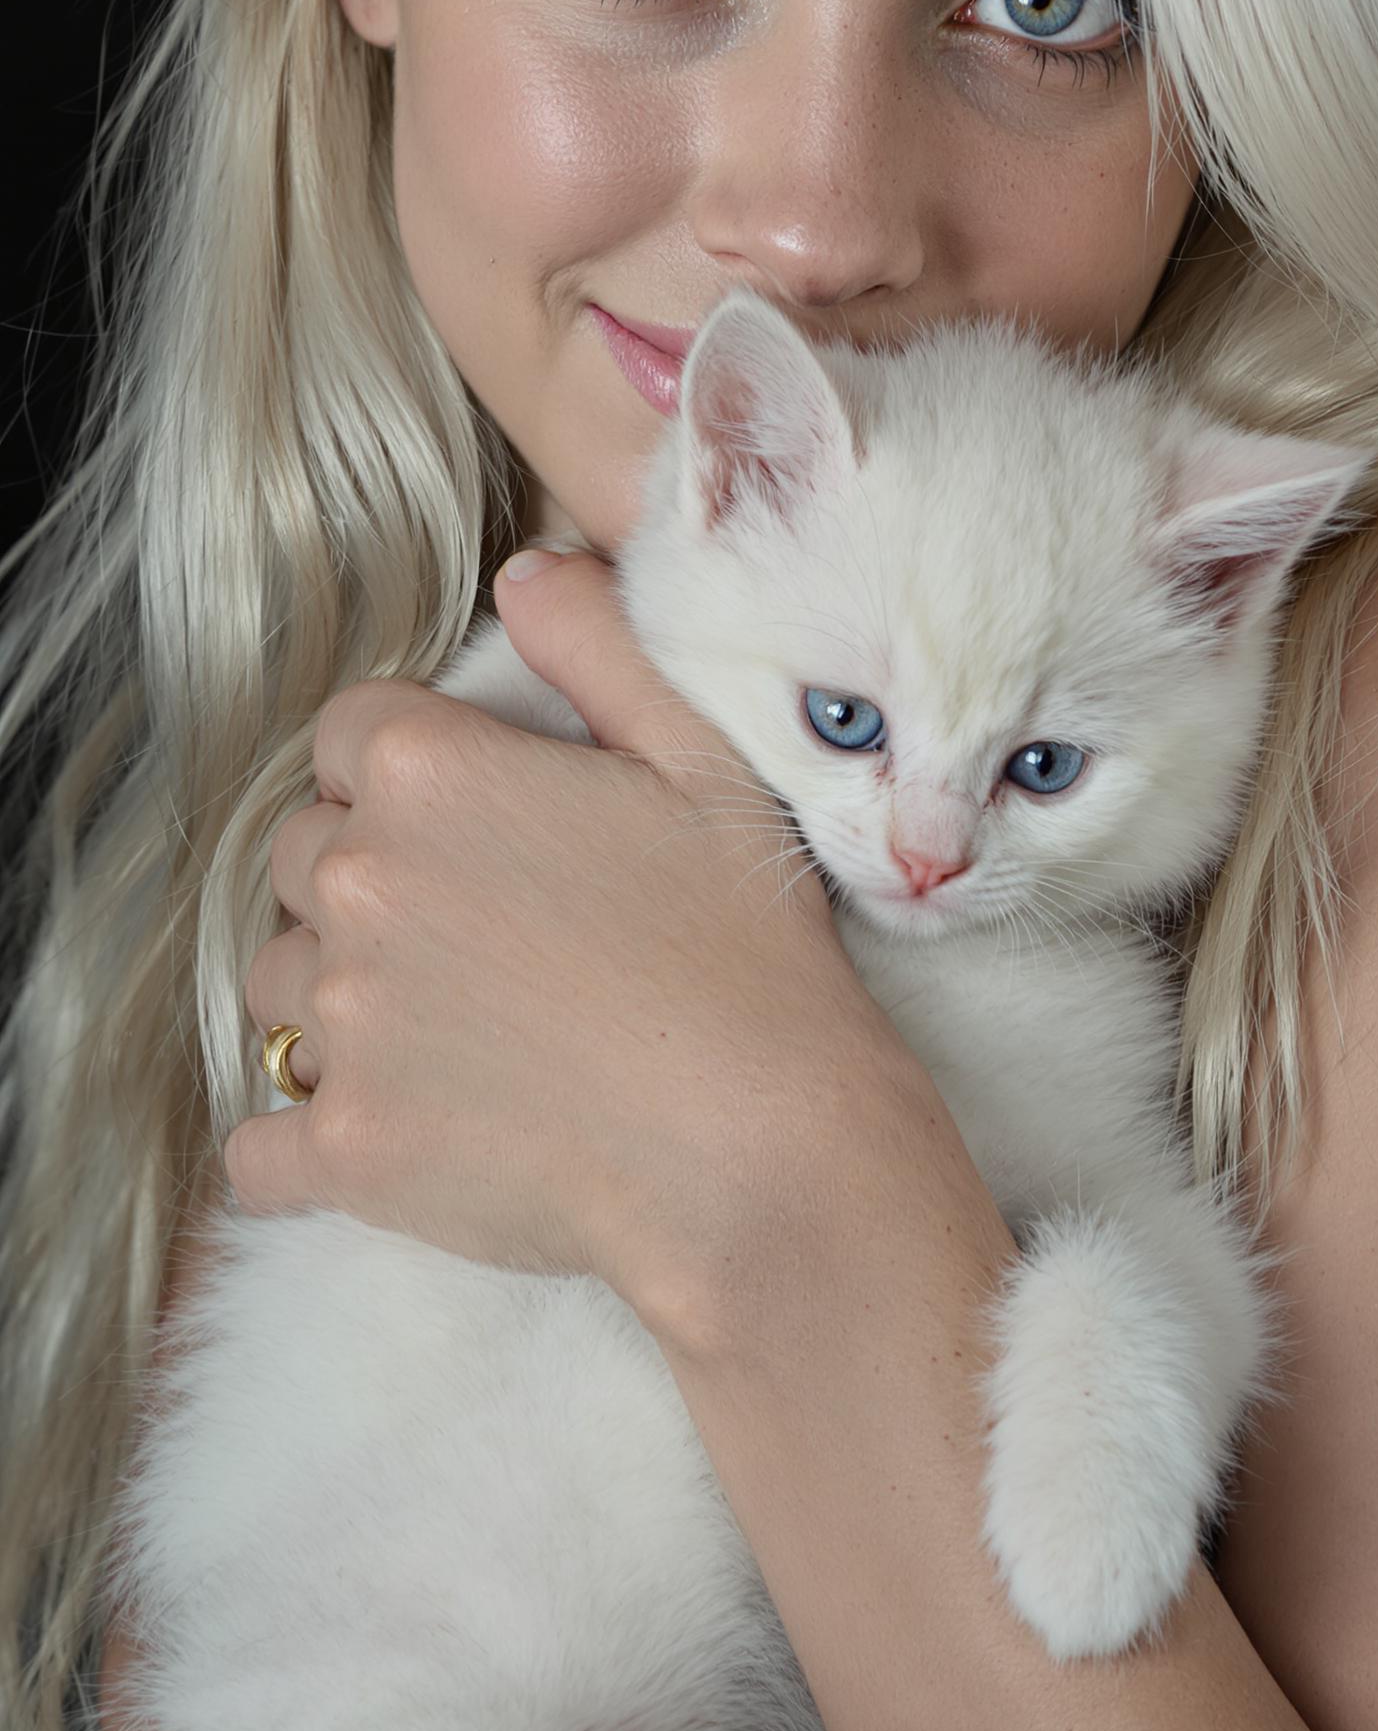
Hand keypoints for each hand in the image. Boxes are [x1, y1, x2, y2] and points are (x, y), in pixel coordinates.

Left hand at [225, 549, 911, 1326]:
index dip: (410, 767)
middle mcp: (359, 884)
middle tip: (479, 928)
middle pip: (302, 852)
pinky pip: (257, 1142)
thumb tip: (523, 574)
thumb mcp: (705, 761)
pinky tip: (389, 1133)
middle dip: (370, 875)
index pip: (347, 734)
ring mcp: (341, 1023)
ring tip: (452, 1029)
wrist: (766, 1156)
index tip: (479, 819)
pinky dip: (302, 1143)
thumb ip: (598, 644)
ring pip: (276, 985)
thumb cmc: (748, 953)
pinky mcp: (343, 1149)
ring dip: (338, 998)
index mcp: (429, 774)